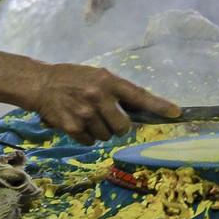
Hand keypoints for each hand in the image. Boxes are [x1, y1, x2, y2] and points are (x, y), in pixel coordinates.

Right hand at [30, 64, 179, 144]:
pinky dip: (87, 136)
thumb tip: (141, 110)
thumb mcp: (97, 76)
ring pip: (107, 136)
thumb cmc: (74, 78)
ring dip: (101, 130)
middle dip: (119, 126)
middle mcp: (98, 97)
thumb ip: (117, 91)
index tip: (176, 113)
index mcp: (108, 81)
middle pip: (124, 127)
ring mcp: (85, 113)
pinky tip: (77, 121)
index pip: (139, 95)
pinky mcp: (72, 127)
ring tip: (87, 115)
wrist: (41, 84)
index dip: (159, 106)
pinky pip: (91, 142)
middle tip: (106, 115)